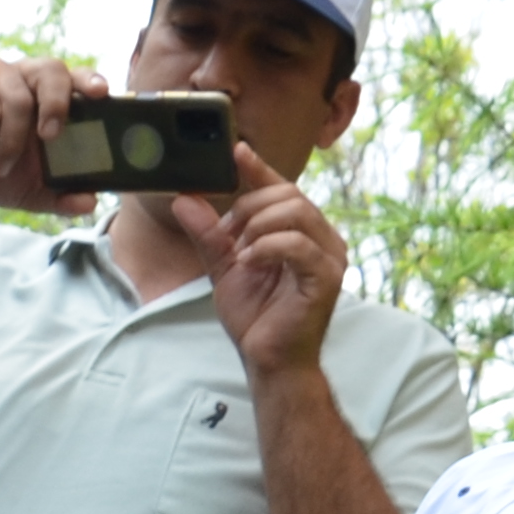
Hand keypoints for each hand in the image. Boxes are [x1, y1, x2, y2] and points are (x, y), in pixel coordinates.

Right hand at [0, 56, 98, 215]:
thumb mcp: (29, 191)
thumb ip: (59, 196)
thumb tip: (89, 203)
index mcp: (47, 95)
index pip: (75, 77)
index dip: (89, 80)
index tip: (101, 94)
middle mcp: (25, 76)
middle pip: (51, 70)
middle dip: (55, 104)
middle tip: (49, 137)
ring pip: (16, 100)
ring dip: (9, 143)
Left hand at [174, 148, 350, 380]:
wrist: (269, 362)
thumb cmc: (256, 318)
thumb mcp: (224, 268)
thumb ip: (208, 235)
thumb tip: (183, 200)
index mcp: (301, 231)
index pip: (281, 188)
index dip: (259, 168)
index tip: (236, 151)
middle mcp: (322, 237)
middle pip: (287, 194)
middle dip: (249, 208)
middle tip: (227, 237)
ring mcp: (329, 256)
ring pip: (295, 212)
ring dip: (257, 227)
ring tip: (240, 255)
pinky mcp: (327, 277)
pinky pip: (297, 245)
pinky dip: (266, 248)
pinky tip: (249, 263)